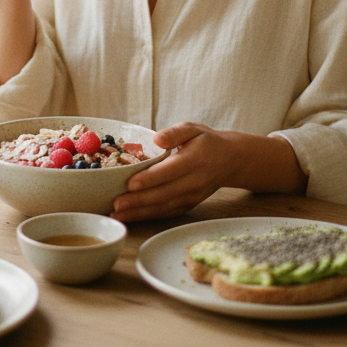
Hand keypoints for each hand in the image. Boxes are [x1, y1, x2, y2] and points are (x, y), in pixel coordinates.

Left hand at [110, 122, 306, 222]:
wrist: (230, 160)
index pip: (169, 171)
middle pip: (164, 194)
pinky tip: (131, 218)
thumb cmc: (206, 142)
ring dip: (139, 213)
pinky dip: (148, 217)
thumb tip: (157, 138)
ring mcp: (192, 196)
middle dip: (138, 201)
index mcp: (194, 160)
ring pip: (163, 207)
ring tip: (118, 214)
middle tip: (116, 204)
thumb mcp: (192, 128)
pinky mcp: (189, 205)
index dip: (150, 179)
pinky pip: (167, 213)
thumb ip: (175, 132)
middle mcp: (194, 181)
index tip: (130, 183)